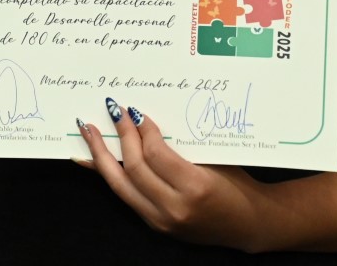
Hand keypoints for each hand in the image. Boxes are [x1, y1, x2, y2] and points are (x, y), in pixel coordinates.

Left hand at [77, 99, 264, 252]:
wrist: (249, 224)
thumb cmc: (237, 184)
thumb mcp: (216, 158)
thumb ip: (182, 143)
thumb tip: (145, 119)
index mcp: (195, 187)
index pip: (156, 155)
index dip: (142, 130)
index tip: (135, 111)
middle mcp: (174, 208)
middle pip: (134, 168)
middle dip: (120, 136)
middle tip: (112, 109)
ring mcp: (161, 221)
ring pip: (120, 185)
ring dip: (100, 156)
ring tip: (87, 131)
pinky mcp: (155, 226)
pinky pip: (125, 196)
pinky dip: (108, 175)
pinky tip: (91, 159)